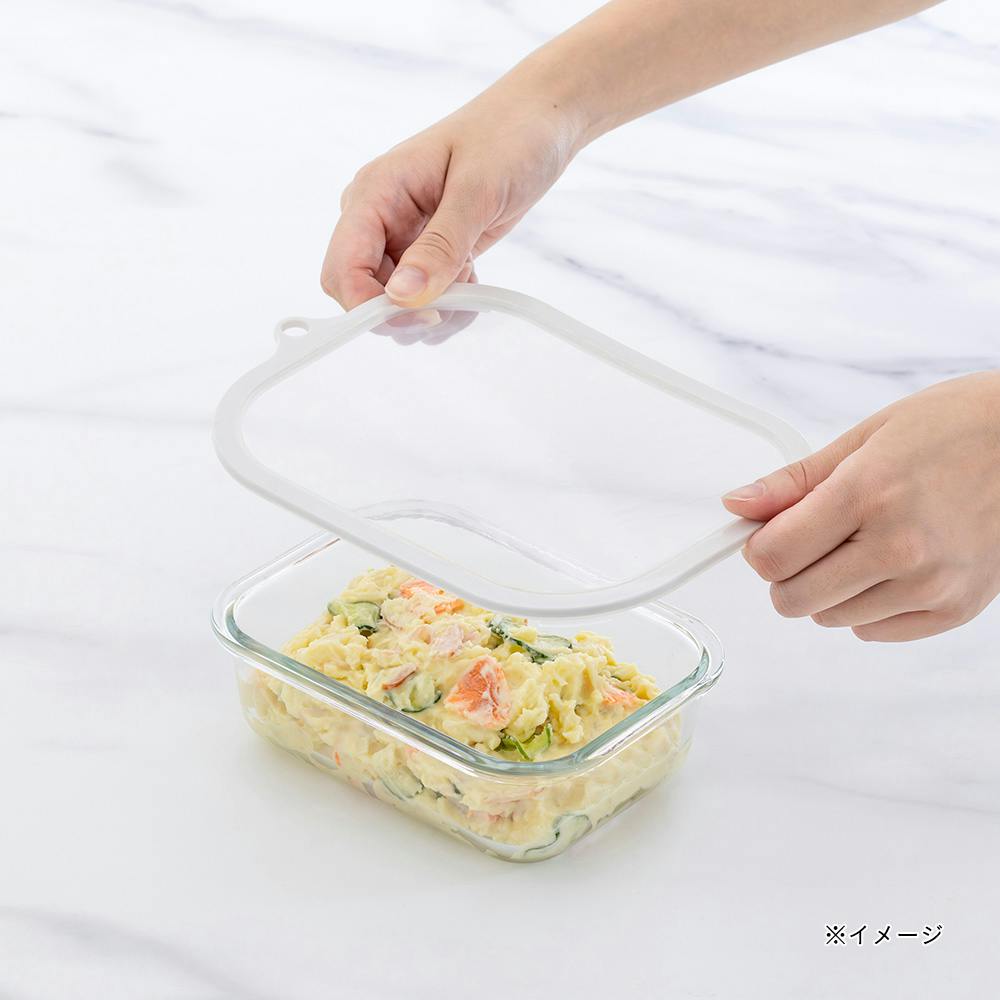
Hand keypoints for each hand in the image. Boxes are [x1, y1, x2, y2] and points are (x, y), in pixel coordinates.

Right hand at [321, 81, 583, 310]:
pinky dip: (449, 305)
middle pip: (362, 292)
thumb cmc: (509, 136)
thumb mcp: (477, 191)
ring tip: (472, 284)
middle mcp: (379, 217)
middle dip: (403, 313)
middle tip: (453, 307)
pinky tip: (475, 283)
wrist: (541, 120)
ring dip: (432, 311)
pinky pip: (423, 297)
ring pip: (394, 302)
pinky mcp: (428, 250)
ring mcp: (402, 236)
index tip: (420, 318)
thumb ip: (440, 246)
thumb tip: (402, 296)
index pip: (343, 267)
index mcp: (375, 192)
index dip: (369, 305)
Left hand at [722, 372, 999, 641]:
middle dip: (786, 573)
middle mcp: (901, 546)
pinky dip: (867, 607)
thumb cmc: (955, 428)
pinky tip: (888, 567)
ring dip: (828, 589)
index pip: (772, 557)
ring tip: (861, 543)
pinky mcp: (956, 609)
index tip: (766, 534)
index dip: (758, 547)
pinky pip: (874, 632)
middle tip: (808, 542)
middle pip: (793, 599)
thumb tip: (738, 504)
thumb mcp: (864, 437)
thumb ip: (794, 481)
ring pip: (830, 619)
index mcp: (868, 494)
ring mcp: (932, 585)